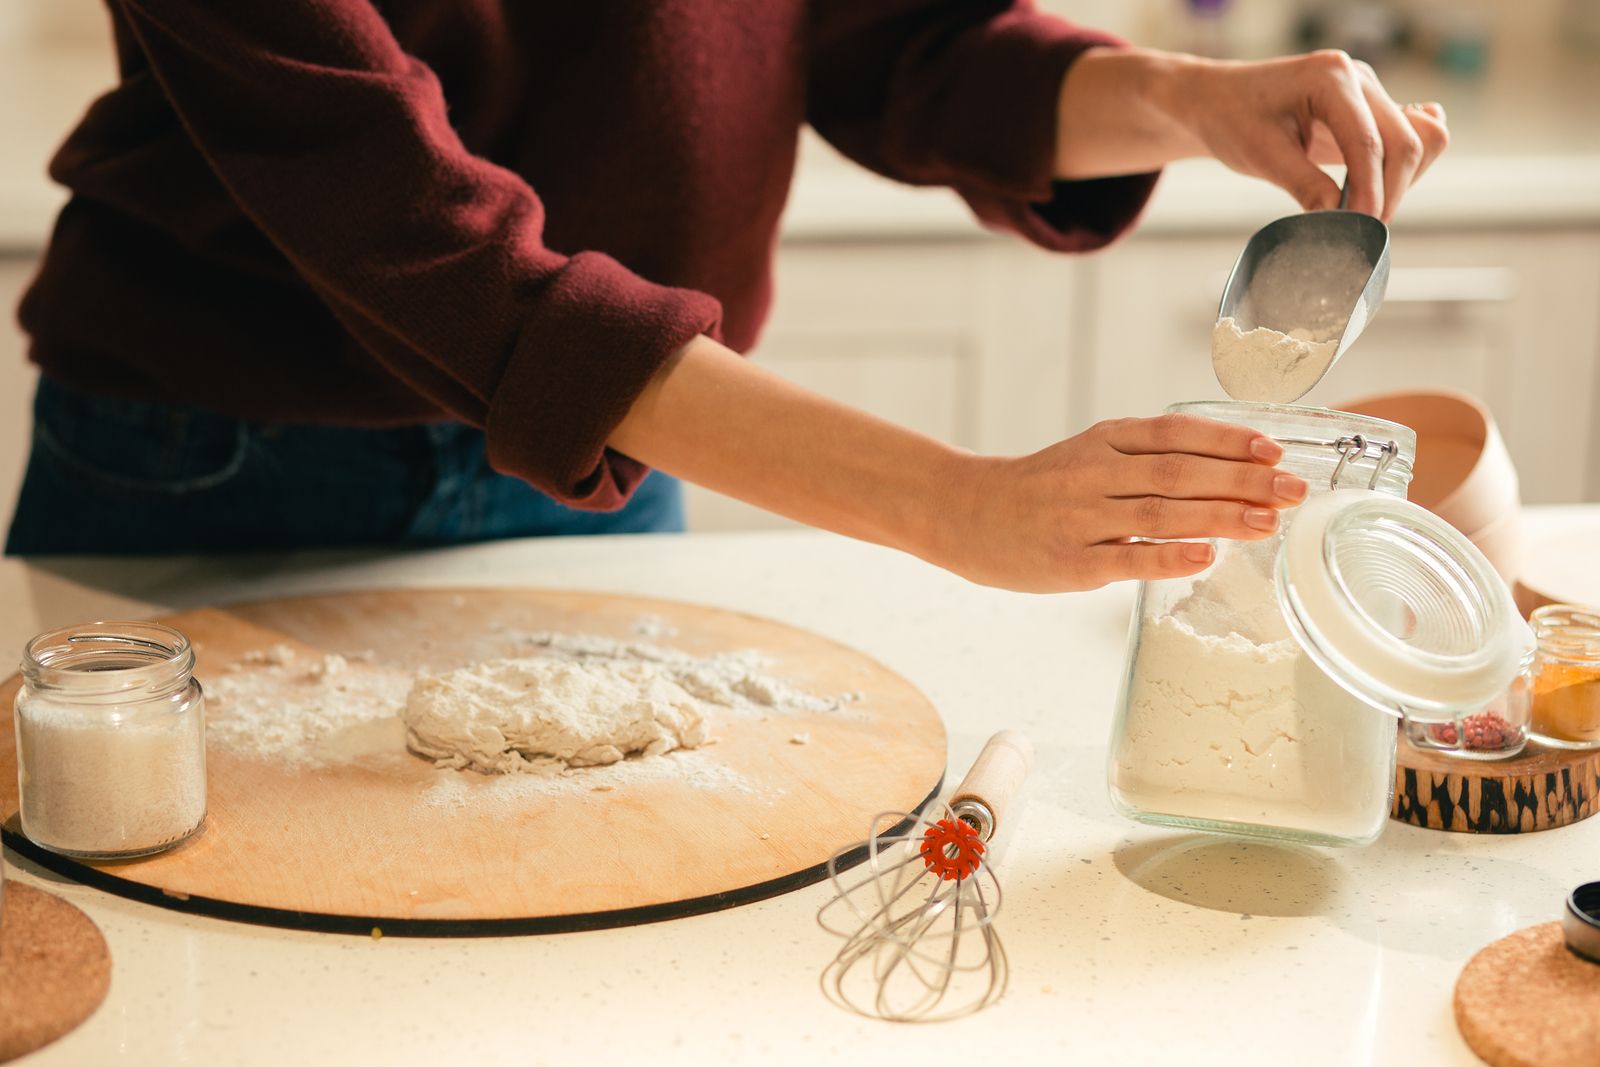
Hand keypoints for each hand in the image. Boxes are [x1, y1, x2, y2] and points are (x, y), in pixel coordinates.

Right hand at [929, 413, 1307, 593]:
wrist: (964, 514)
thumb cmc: (1039, 489)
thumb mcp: (1089, 455)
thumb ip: (1146, 460)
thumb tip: (1230, 471)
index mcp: (1104, 441)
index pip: (1177, 434)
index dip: (1230, 441)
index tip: (1275, 452)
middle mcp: (1094, 472)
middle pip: (1180, 472)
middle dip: (1243, 481)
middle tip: (1293, 491)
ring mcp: (1081, 518)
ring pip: (1162, 513)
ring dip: (1221, 517)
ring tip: (1267, 523)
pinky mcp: (1071, 561)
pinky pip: (1128, 558)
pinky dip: (1169, 556)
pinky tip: (1205, 555)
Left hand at [1166, 50, 1449, 221]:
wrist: (1216, 100)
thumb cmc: (1231, 119)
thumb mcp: (1261, 156)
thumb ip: (1304, 185)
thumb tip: (1340, 221)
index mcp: (1330, 77)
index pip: (1368, 142)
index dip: (1370, 191)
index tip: (1362, 229)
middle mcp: (1358, 78)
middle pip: (1405, 141)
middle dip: (1390, 192)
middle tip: (1361, 232)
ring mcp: (1368, 91)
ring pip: (1418, 139)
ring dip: (1400, 181)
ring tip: (1363, 213)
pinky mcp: (1369, 109)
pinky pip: (1407, 137)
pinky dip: (1400, 168)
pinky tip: (1375, 189)